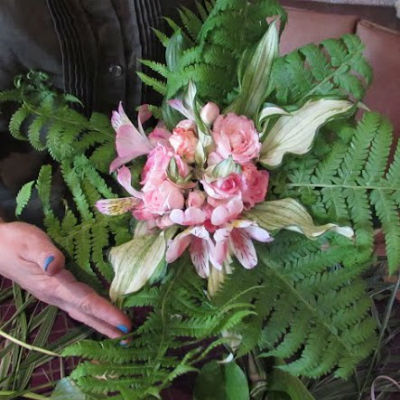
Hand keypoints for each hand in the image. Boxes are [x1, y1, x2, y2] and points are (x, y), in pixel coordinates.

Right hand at [0, 220, 130, 338]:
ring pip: (83, 312)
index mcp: (53, 285)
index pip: (85, 302)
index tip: (124, 325)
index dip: (106, 313)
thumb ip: (44, 254)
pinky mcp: (55, 290)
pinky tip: (101, 314)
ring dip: (102, 323)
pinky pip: (79, 305)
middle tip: (130, 338)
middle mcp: (56, 295)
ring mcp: (55, 295)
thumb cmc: (15, 242)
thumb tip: (56, 266)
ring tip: (120, 332)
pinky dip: (93, 313)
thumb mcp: (29, 242)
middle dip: (108, 326)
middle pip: (87, 314)